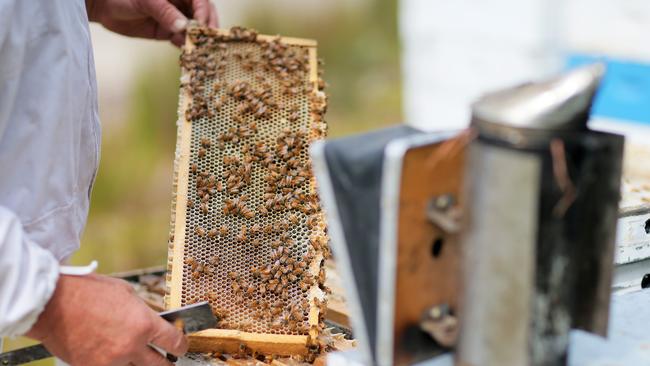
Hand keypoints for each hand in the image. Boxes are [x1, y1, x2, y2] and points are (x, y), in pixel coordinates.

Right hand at [26, 274, 187, 365]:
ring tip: (134, 356)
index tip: (181, 345)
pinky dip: (113, 365)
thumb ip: (142, 311)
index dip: (182, 345)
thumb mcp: (126, 294)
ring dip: (138, 364)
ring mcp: (111, 361)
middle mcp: (131, 346)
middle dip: (167, 363)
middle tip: (168, 361)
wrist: (53, 304)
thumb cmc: (88, 292)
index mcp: (144, 324)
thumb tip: (152, 321)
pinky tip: (111, 357)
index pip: (174, 342)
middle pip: (161, 365)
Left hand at [86, 0, 218, 46]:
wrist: (103, 6)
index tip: (202, 27)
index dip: (204, 13)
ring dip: (197, 40)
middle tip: (207, 42)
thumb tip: (184, 27)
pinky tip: (187, 53)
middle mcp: (181, 4)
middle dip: (206, 28)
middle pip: (203, 15)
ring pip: (194, 30)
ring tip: (197, 50)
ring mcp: (176, 19)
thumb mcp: (146, 1)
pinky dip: (186, 47)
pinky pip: (182, 40)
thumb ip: (165, 12)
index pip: (201, 1)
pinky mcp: (168, 33)